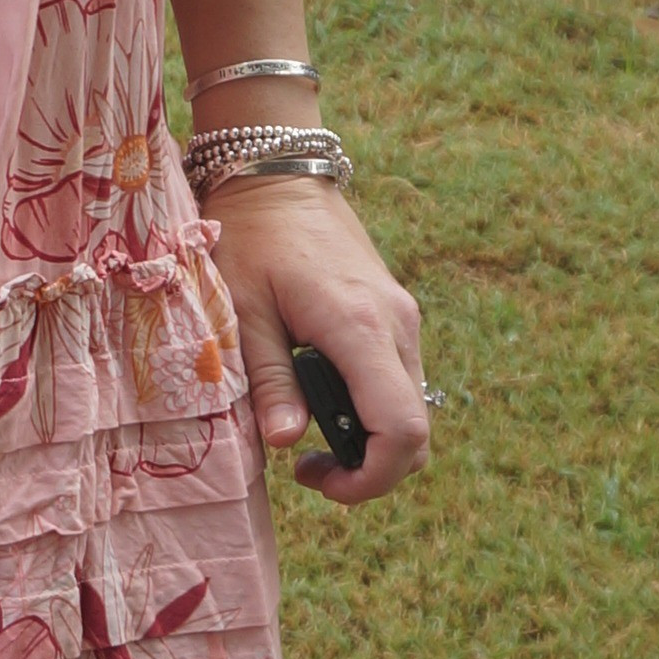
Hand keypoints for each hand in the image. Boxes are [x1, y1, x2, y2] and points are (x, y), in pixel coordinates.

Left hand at [202, 174, 429, 507]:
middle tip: (307, 469)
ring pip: (412, 409)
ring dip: (372, 441)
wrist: (278, 177)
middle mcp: (397, 326)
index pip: (401, 429)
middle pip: (416, 432)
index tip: (316, 481)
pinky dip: (372, 409)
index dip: (370, 478)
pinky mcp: (396, 315)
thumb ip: (267, 380)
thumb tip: (287, 444)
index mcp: (360, 327)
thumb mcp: (242, 311)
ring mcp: (403, 319)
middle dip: (370, 470)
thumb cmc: (251, 237)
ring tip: (306, 433)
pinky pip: (399, 381)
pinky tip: (321, 399)